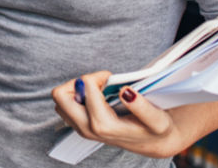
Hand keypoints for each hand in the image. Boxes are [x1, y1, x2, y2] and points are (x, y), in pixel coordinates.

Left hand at [52, 71, 185, 158]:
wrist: (151, 142)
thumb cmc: (154, 129)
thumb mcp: (157, 120)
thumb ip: (142, 107)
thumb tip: (125, 91)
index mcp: (104, 125)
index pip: (85, 88)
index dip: (98, 77)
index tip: (111, 78)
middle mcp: (87, 128)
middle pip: (61, 96)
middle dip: (78, 82)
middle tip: (98, 82)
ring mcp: (81, 128)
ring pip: (60, 100)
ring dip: (76, 89)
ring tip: (97, 89)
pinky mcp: (78, 126)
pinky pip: (64, 105)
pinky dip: (76, 95)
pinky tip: (94, 96)